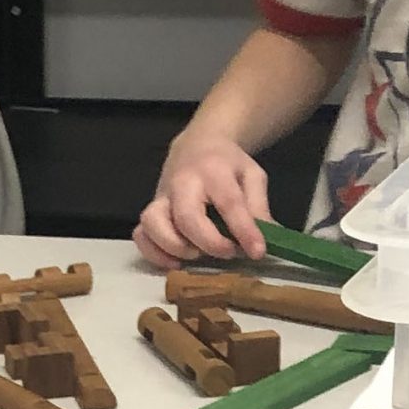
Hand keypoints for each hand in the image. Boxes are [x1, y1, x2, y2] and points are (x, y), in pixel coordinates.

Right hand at [135, 131, 271, 267]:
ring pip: (153, 224)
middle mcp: (181, 183)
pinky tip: (175, 262)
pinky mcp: (149, 212)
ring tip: (196, 256)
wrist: (195, 146)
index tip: (257, 252)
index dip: (244, 230)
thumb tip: (267, 239)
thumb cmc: (226, 165)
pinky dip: (153, 253)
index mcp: (213, 170)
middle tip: (227, 253)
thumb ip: (258, 206)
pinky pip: (140, 235)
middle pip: (187, 216)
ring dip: (174, 247)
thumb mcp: (251, 176)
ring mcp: (161, 198)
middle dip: (208, 242)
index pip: (228, 202)